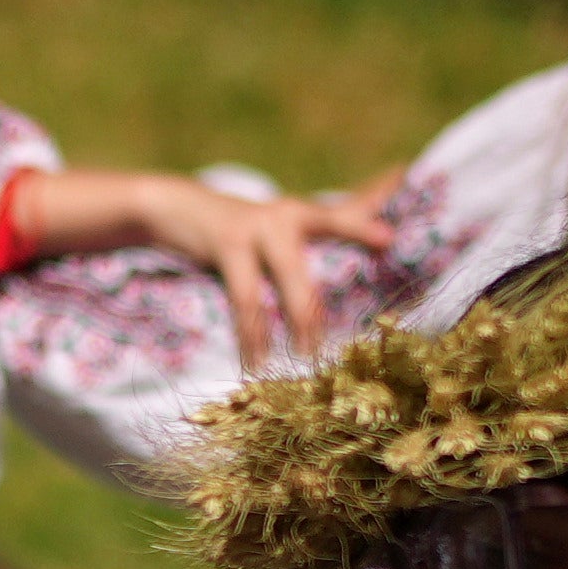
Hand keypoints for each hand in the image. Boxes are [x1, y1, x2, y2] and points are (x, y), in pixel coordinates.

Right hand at [24, 171, 375, 362]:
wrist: (176, 208)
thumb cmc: (236, 233)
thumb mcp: (273, 233)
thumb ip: (310, 247)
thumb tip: (347, 280)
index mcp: (304, 214)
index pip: (348, 212)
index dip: (369, 223)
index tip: (391, 237)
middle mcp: (290, 213)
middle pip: (331, 236)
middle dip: (357, 272)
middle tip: (361, 318)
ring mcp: (260, 225)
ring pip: (291, 281)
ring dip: (300, 325)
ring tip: (308, 359)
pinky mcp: (230, 243)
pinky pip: (248, 299)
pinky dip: (253, 334)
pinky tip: (256, 360)